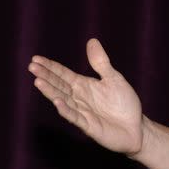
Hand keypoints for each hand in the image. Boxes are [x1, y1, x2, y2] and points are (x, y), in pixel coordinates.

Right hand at [29, 39, 144, 155]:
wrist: (137, 128)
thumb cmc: (124, 104)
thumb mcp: (114, 79)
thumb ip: (101, 63)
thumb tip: (92, 40)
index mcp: (83, 86)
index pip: (63, 74)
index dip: (50, 67)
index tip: (36, 59)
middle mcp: (79, 98)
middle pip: (59, 85)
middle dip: (46, 76)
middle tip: (32, 66)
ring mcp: (82, 112)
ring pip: (63, 100)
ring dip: (51, 92)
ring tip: (38, 81)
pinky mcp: (89, 126)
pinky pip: (75, 117)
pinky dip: (66, 110)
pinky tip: (57, 102)